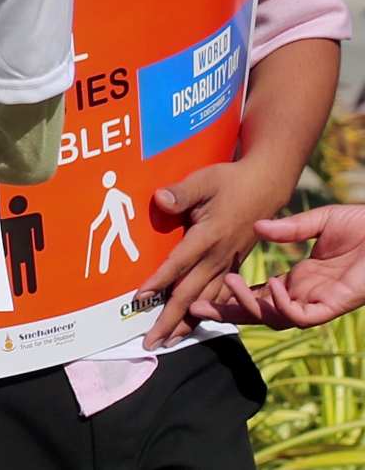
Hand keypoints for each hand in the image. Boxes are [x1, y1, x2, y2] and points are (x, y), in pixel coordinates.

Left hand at [136, 159, 287, 348]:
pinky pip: (220, 294)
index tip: (138, 299)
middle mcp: (219, 256)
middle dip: (170, 320)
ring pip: (207, 300)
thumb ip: (181, 193)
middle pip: (190, 294)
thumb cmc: (230, 180)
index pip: (178, 263)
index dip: (157, 282)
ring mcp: (229, 263)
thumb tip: (159, 199)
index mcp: (208, 236)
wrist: (266, 185)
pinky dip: (209, 312)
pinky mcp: (235, 264)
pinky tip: (198, 324)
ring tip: (169, 343)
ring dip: (187, 323)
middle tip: (150, 343)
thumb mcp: (203, 180)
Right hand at [189, 206, 364, 328]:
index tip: (200, 290)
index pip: (256, 295)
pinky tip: (274, 284)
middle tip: (194, 307)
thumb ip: (288, 227)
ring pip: (275, 320)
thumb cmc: (363, 226)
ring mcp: (318, 302)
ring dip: (250, 306)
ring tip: (231, 283)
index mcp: (298, 280)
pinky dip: (283, 305)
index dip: (229, 296)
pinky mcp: (335, 306)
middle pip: (257, 314)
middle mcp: (304, 295)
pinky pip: (302, 317)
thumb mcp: (319, 221)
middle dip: (226, 313)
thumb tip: (258, 227)